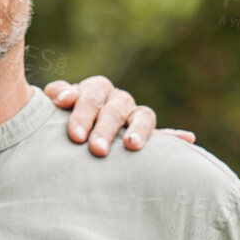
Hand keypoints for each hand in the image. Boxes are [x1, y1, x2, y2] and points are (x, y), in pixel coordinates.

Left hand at [44, 77, 196, 154]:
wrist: (67, 141)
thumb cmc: (56, 126)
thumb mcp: (50, 113)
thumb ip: (56, 99)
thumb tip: (59, 96)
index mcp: (94, 92)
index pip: (93, 92)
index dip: (82, 105)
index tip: (71, 125)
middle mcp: (116, 101)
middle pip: (115, 106)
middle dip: (104, 126)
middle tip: (93, 148)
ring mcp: (133, 118)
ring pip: (141, 116)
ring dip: (138, 129)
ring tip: (131, 146)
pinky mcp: (146, 137)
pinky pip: (164, 136)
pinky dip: (175, 137)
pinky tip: (188, 139)